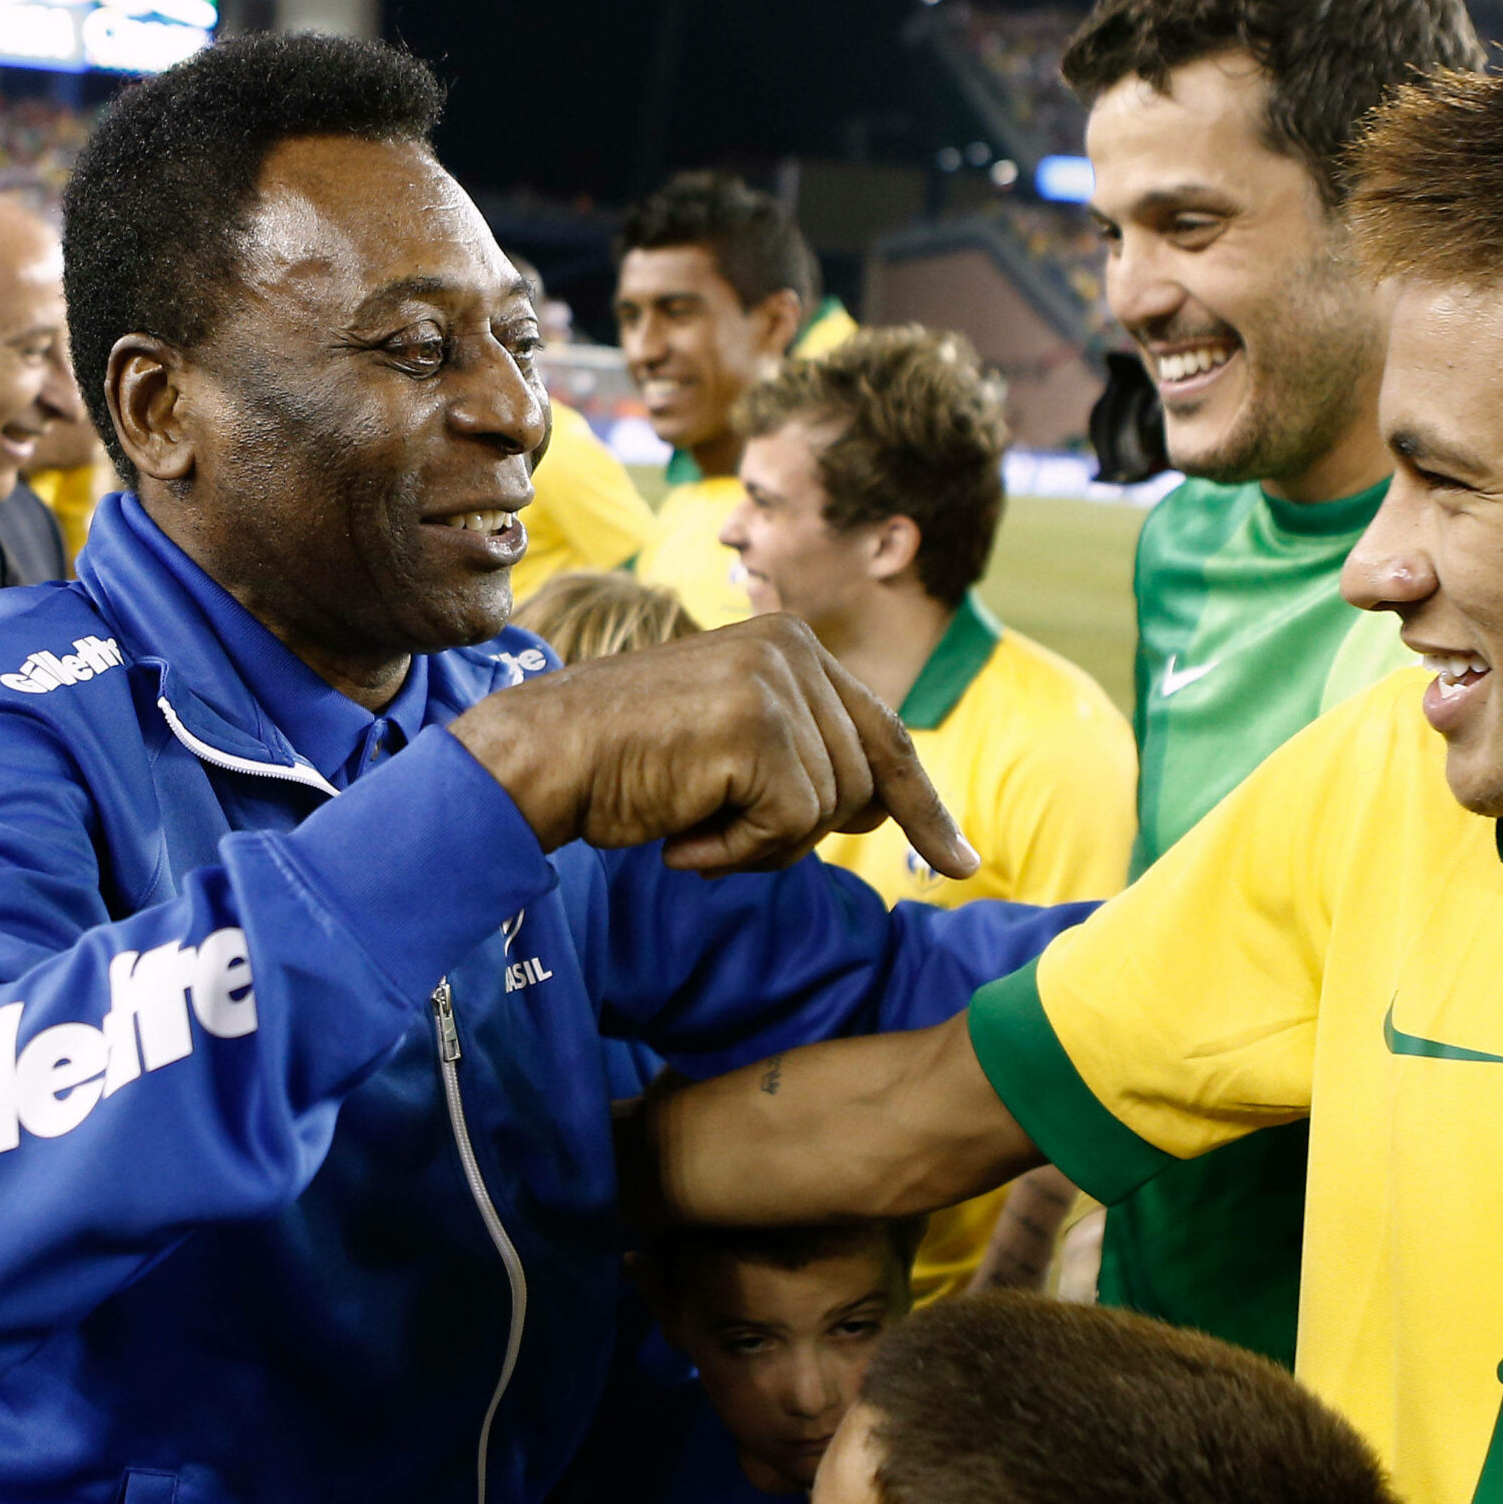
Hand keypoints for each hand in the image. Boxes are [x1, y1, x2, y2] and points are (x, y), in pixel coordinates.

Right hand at [449, 615, 978, 878]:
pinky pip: (790, 826)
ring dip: (761, 843)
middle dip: (805, 832)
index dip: (924, 805)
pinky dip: (736, 852)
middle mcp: (794, 647)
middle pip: (864, 782)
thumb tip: (886, 807)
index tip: (960, 860)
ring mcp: (777, 682)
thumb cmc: (628, 764)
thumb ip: (806, 756)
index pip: (884, 732)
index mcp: (793, 642)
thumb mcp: (733, 745)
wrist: (542, 759)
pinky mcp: (758, 726)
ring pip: (830, 810)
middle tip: (722, 834)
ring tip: (694, 823)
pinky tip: (682, 834)